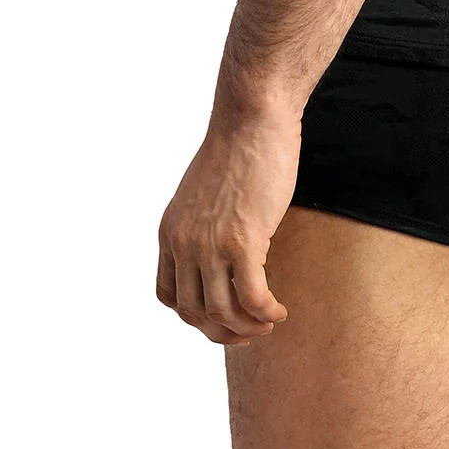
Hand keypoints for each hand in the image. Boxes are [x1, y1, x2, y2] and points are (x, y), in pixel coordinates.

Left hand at [157, 103, 300, 344]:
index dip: (196, 315)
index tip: (223, 316)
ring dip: (248, 327)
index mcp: (170, 232)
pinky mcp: (243, 241)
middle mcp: (183, 243)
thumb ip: (204, 226)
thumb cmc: (237, 148)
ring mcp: (210, 245)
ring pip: (222, 312)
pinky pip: (252, 298)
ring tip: (269, 321)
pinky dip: (266, 313)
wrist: (251, 118)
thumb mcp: (203, 194)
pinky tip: (279, 310)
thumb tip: (224, 253)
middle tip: (250, 330)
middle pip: (194, 312)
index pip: (169, 295)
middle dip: (223, 331)